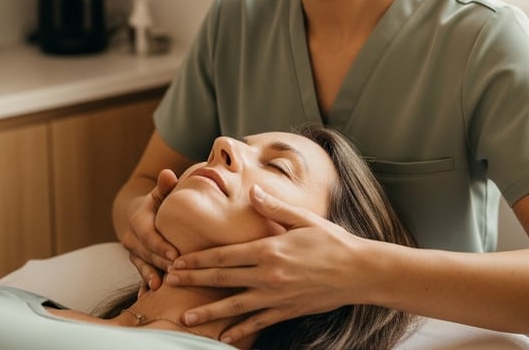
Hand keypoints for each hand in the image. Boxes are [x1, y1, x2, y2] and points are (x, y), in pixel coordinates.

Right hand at [120, 169, 178, 292]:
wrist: (139, 214)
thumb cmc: (158, 202)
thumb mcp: (160, 192)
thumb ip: (164, 186)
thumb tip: (167, 173)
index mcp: (138, 221)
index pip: (149, 235)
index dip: (161, 245)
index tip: (175, 254)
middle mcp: (131, 238)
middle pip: (147, 253)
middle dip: (161, 264)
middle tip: (178, 272)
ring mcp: (133, 253)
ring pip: (143, 266)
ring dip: (152, 277)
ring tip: (162, 287)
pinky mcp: (137, 262)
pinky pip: (140, 275)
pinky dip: (143, 285)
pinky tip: (147, 297)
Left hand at [166, 184, 359, 343]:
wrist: (359, 271)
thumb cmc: (331, 240)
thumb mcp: (303, 218)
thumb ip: (274, 208)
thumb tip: (252, 192)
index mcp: (269, 249)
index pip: (225, 255)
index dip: (199, 259)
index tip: (178, 261)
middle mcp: (269, 274)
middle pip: (223, 278)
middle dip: (194, 281)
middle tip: (169, 283)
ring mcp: (277, 296)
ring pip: (235, 305)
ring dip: (209, 311)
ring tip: (186, 317)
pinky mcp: (288, 310)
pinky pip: (259, 322)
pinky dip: (240, 330)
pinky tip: (224, 335)